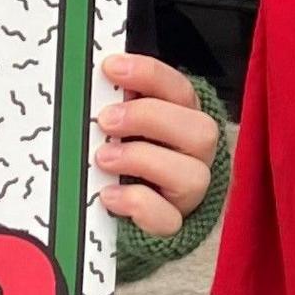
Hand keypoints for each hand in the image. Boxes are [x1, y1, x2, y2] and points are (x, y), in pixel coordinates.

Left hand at [93, 52, 218, 234]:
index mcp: (184, 122)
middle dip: (150, 118)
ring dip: (142, 159)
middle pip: (200, 131)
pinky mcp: (173, 226)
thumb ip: (119, 106)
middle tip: (107, 119)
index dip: (149, 74)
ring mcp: (188, 194)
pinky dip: (138, 204)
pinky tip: (109, 195)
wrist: (131, 214)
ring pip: (192, 176)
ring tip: (103, 158)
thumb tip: (93, 84)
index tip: (110, 68)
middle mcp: (194, 156)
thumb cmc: (128, 160)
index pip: (180, 91)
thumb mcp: (125, 128)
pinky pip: (168, 219)